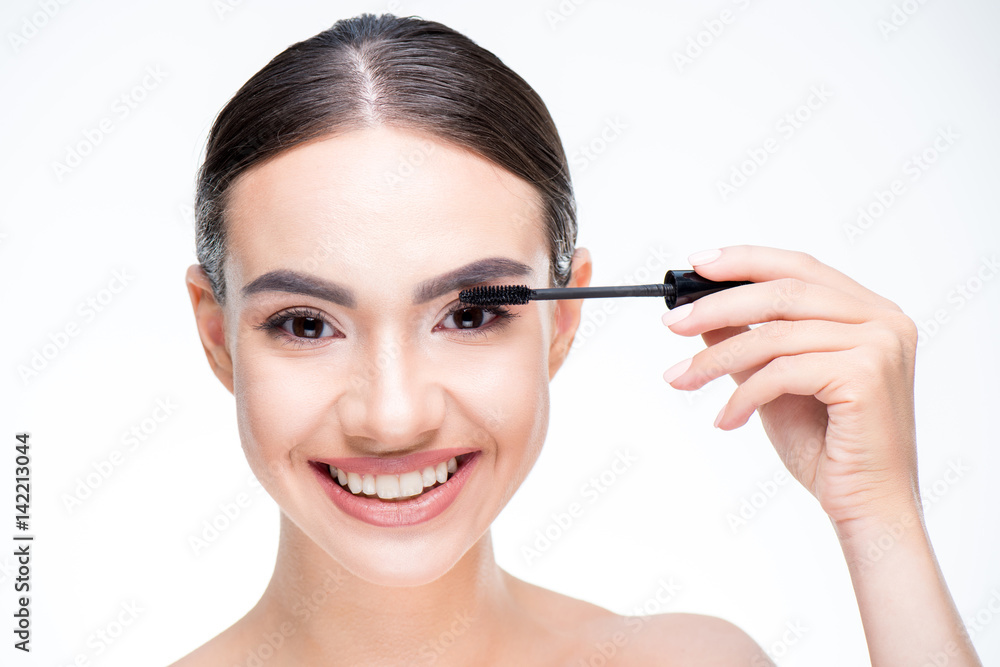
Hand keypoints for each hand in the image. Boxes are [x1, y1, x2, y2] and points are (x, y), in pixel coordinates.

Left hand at [660, 245, 920, 531]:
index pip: (799, 267)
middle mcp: (884, 320)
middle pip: (783, 293)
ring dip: (716, 358)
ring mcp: (881, 345)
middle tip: (672, 324)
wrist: (866, 506)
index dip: (745, 261)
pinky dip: (744, 396)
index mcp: (869, 311)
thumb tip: (700, 312)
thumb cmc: (826, 446)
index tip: (697, 264)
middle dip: (717, 305)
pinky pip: (782, 372)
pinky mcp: (866, 375)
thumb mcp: (773, 382)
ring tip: (681, 379)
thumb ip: (747, 341)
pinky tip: (727, 420)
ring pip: (775, 335)